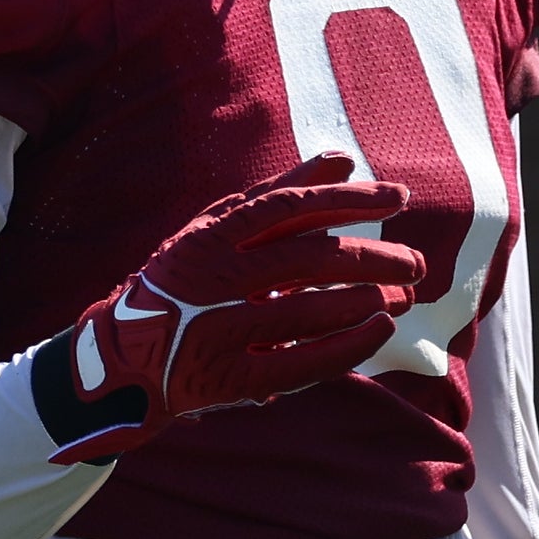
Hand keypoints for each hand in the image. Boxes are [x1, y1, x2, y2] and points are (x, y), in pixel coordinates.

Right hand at [34, 154, 425, 464]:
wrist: (122, 356)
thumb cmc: (186, 280)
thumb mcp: (218, 227)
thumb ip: (279, 194)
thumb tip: (342, 159)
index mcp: (210, 236)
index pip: (291, 207)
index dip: (349, 200)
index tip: (400, 198)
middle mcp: (213, 280)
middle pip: (309, 260)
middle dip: (374, 258)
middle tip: (416, 263)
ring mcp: (219, 332)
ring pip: (308, 311)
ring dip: (366, 301)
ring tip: (403, 296)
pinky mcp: (230, 379)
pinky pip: (301, 363)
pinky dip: (347, 347)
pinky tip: (379, 331)